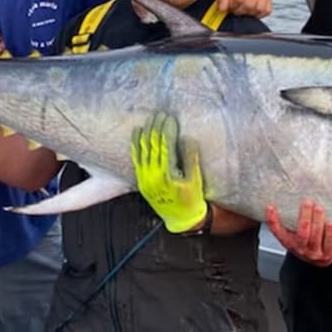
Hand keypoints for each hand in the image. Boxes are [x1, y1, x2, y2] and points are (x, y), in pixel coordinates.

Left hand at [131, 112, 207, 232]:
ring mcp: (144, 177)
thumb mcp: (196, 179)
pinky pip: (135, 158)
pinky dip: (135, 143)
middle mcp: (152, 175)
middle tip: (161, 113)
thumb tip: (186, 138)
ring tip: (151, 117)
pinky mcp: (140, 179)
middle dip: (156, 126)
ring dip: (146, 131)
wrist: (180, 219)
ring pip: (142, 149)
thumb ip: (191, 158)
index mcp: (167, 174)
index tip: (170, 117)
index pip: (165, 145)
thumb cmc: (191, 199)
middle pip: (152, 144)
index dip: (167, 129)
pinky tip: (137, 131)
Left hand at [215, 0, 272, 17]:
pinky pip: (267, 11)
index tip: (229, 5)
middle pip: (249, 5)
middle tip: (236, 8)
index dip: (232, 6)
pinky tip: (251, 10)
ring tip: (243, 8)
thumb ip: (222, 0)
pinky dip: (259, 14)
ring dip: (249, 13)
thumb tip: (223, 9)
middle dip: (240, 10)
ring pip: (259, 9)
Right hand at [267, 199, 331, 265]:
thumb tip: (289, 193)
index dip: (272, 220)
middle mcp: (301, 249)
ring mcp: (315, 253)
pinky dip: (330, 233)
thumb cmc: (307, 240)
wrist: (321, 259)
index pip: (278, 232)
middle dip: (305, 217)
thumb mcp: (295, 232)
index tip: (270, 207)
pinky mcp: (328, 254)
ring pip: (315, 238)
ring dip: (317, 222)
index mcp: (289, 242)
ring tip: (319, 208)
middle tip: (307, 202)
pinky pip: (330, 244)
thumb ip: (292, 218)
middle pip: (302, 234)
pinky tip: (331, 223)